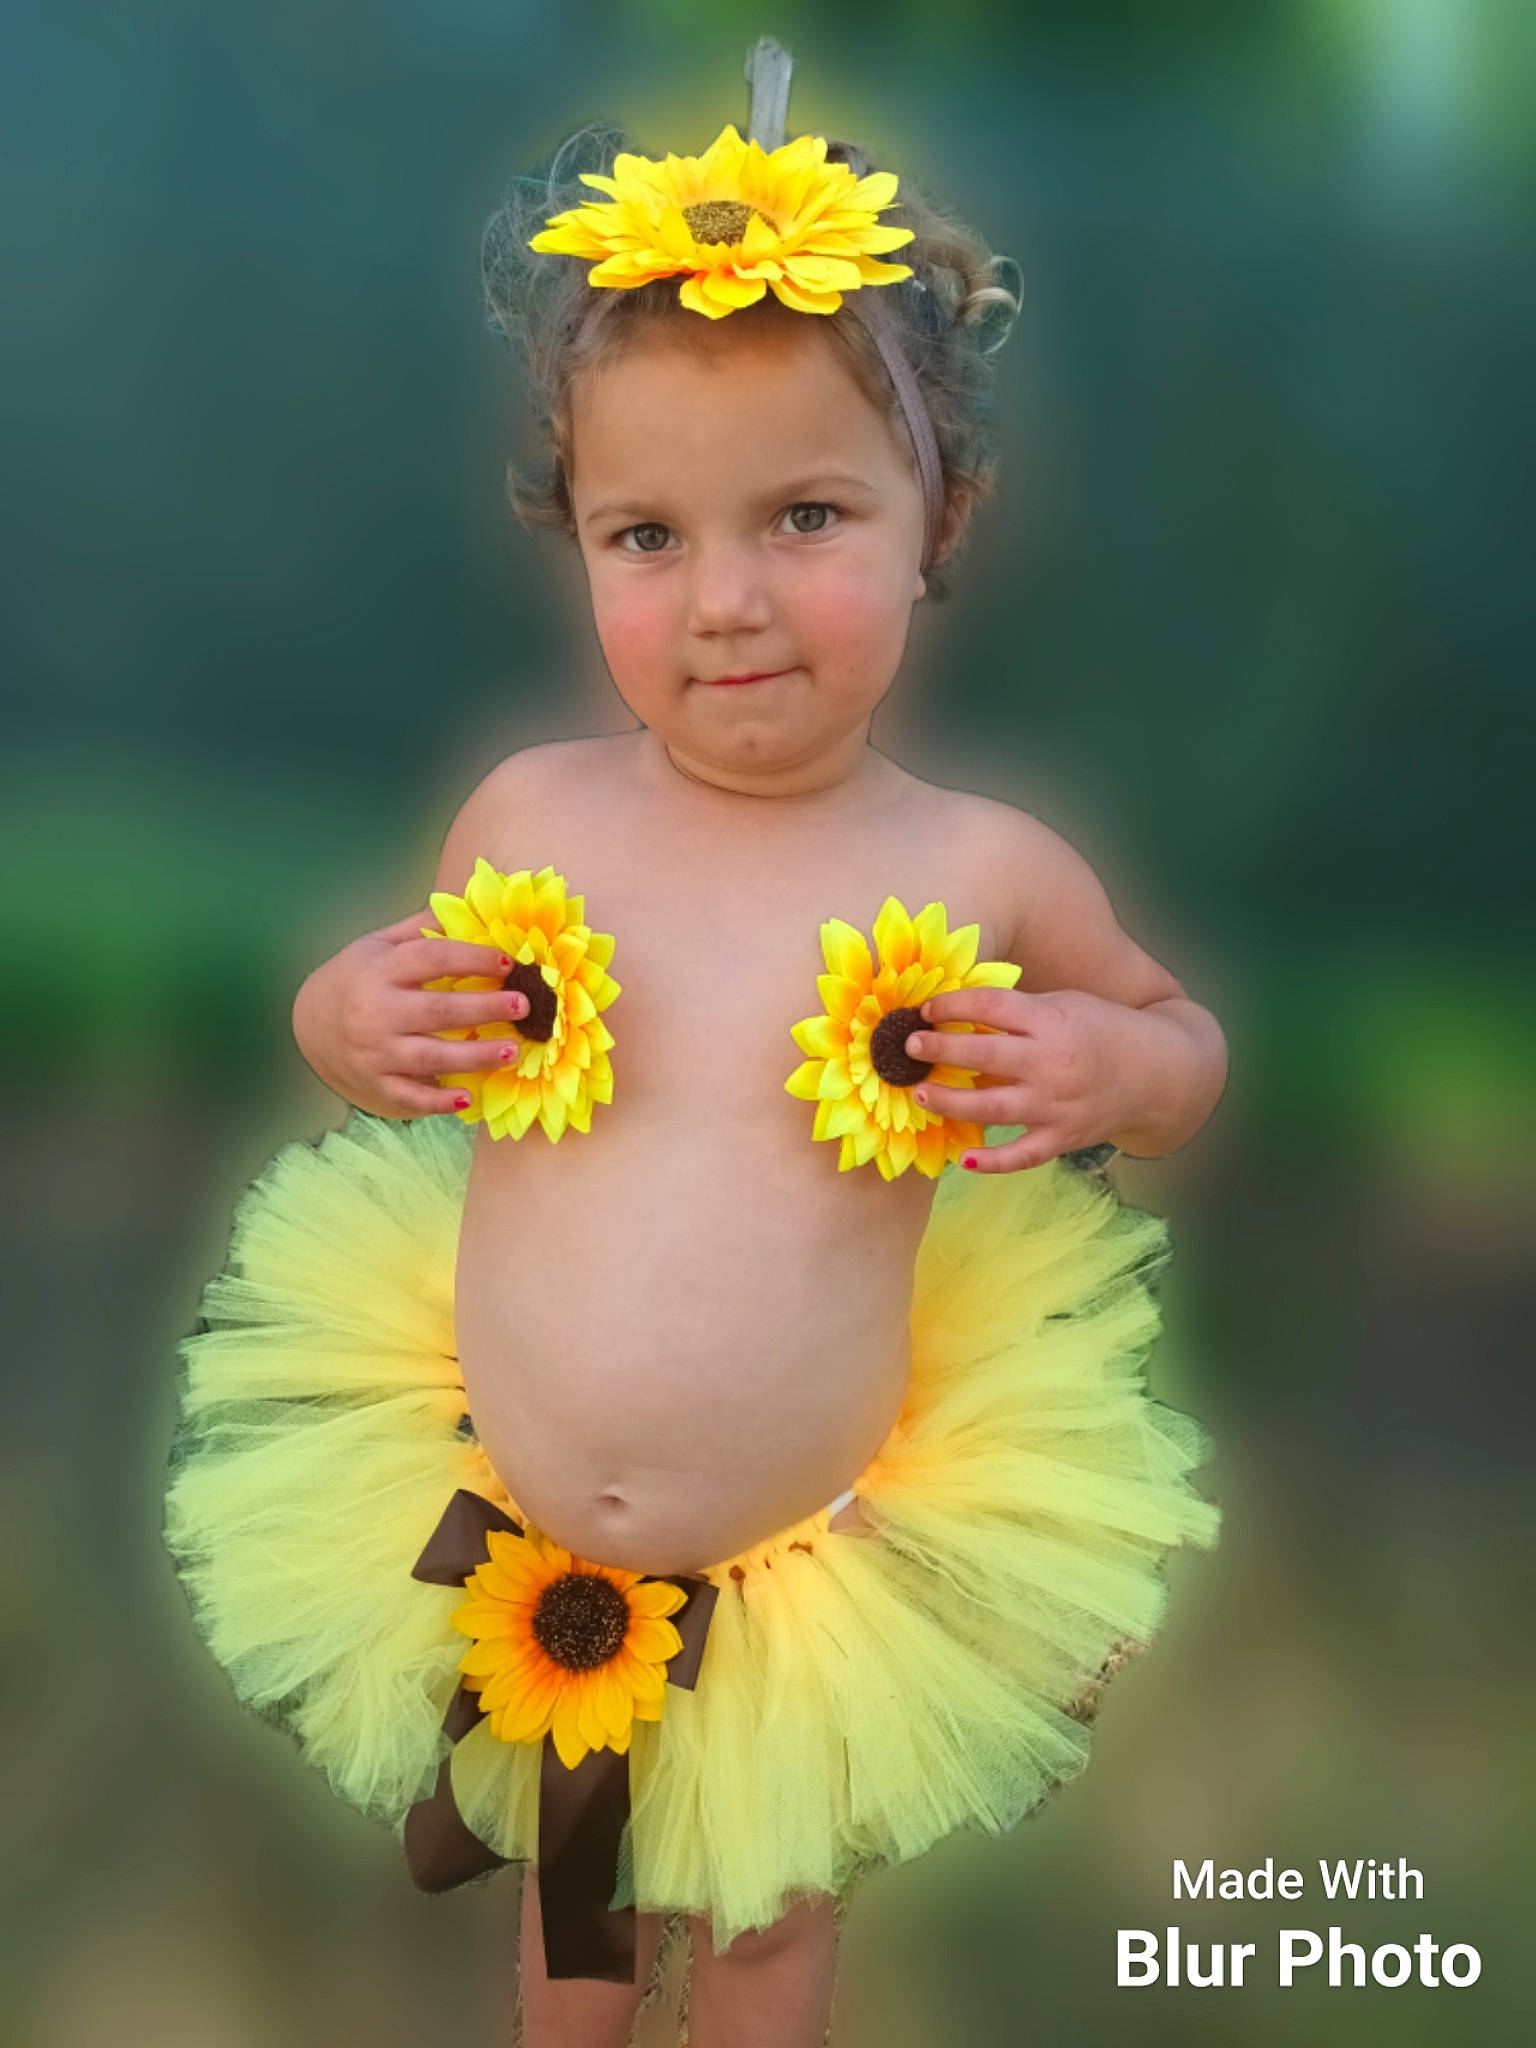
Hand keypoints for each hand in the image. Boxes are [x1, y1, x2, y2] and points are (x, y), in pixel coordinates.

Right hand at [292, 908, 530, 1118]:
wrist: (307, 1025)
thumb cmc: (356, 978)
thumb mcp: (377, 944)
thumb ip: (421, 929)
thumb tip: (472, 907)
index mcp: (381, 970)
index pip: (431, 959)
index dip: (471, 958)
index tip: (507, 961)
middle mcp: (376, 1011)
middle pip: (439, 1011)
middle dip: (484, 1008)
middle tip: (524, 1005)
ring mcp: (376, 1052)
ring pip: (431, 1056)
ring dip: (475, 1056)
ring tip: (512, 1051)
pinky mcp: (376, 1084)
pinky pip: (411, 1096)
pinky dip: (439, 1101)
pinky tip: (469, 1098)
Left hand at [900, 986, 1132, 1171]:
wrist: (1159, 1073)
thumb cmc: (1102, 1029)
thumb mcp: (1064, 1005)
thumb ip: (1018, 1012)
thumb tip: (957, 1015)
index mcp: (1052, 1020)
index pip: (993, 1006)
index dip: (954, 1005)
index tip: (927, 1008)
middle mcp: (1051, 1063)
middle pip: (985, 1055)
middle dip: (941, 1049)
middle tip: (909, 1045)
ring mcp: (1056, 1105)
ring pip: (993, 1108)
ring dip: (951, 1101)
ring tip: (921, 1093)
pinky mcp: (1062, 1138)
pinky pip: (1021, 1155)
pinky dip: (992, 1162)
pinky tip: (962, 1159)